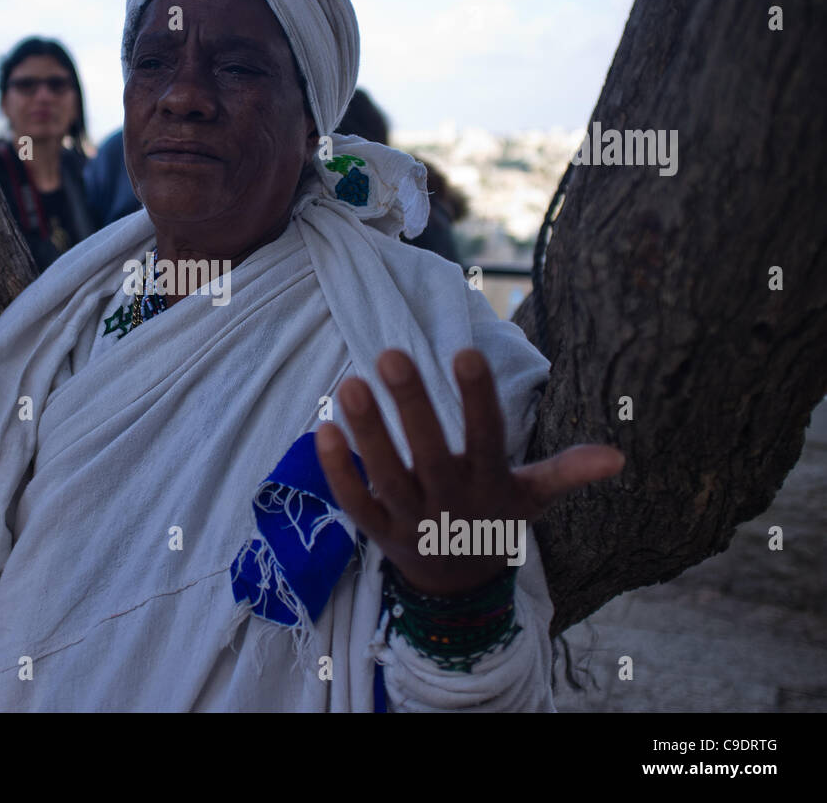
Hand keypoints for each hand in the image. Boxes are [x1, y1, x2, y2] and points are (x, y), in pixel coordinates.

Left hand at [317, 348, 623, 596]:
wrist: (459, 589)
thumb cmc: (494, 520)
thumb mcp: (533, 498)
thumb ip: (567, 471)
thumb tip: (619, 456)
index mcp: (489, 485)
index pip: (487, 437)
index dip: (479, 397)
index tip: (465, 352)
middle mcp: (449, 502)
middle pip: (430, 452)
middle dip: (411, 405)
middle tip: (391, 352)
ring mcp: (411, 519)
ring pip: (387, 475)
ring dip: (367, 432)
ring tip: (350, 382)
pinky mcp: (377, 531)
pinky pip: (354, 502)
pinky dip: (338, 471)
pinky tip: (322, 429)